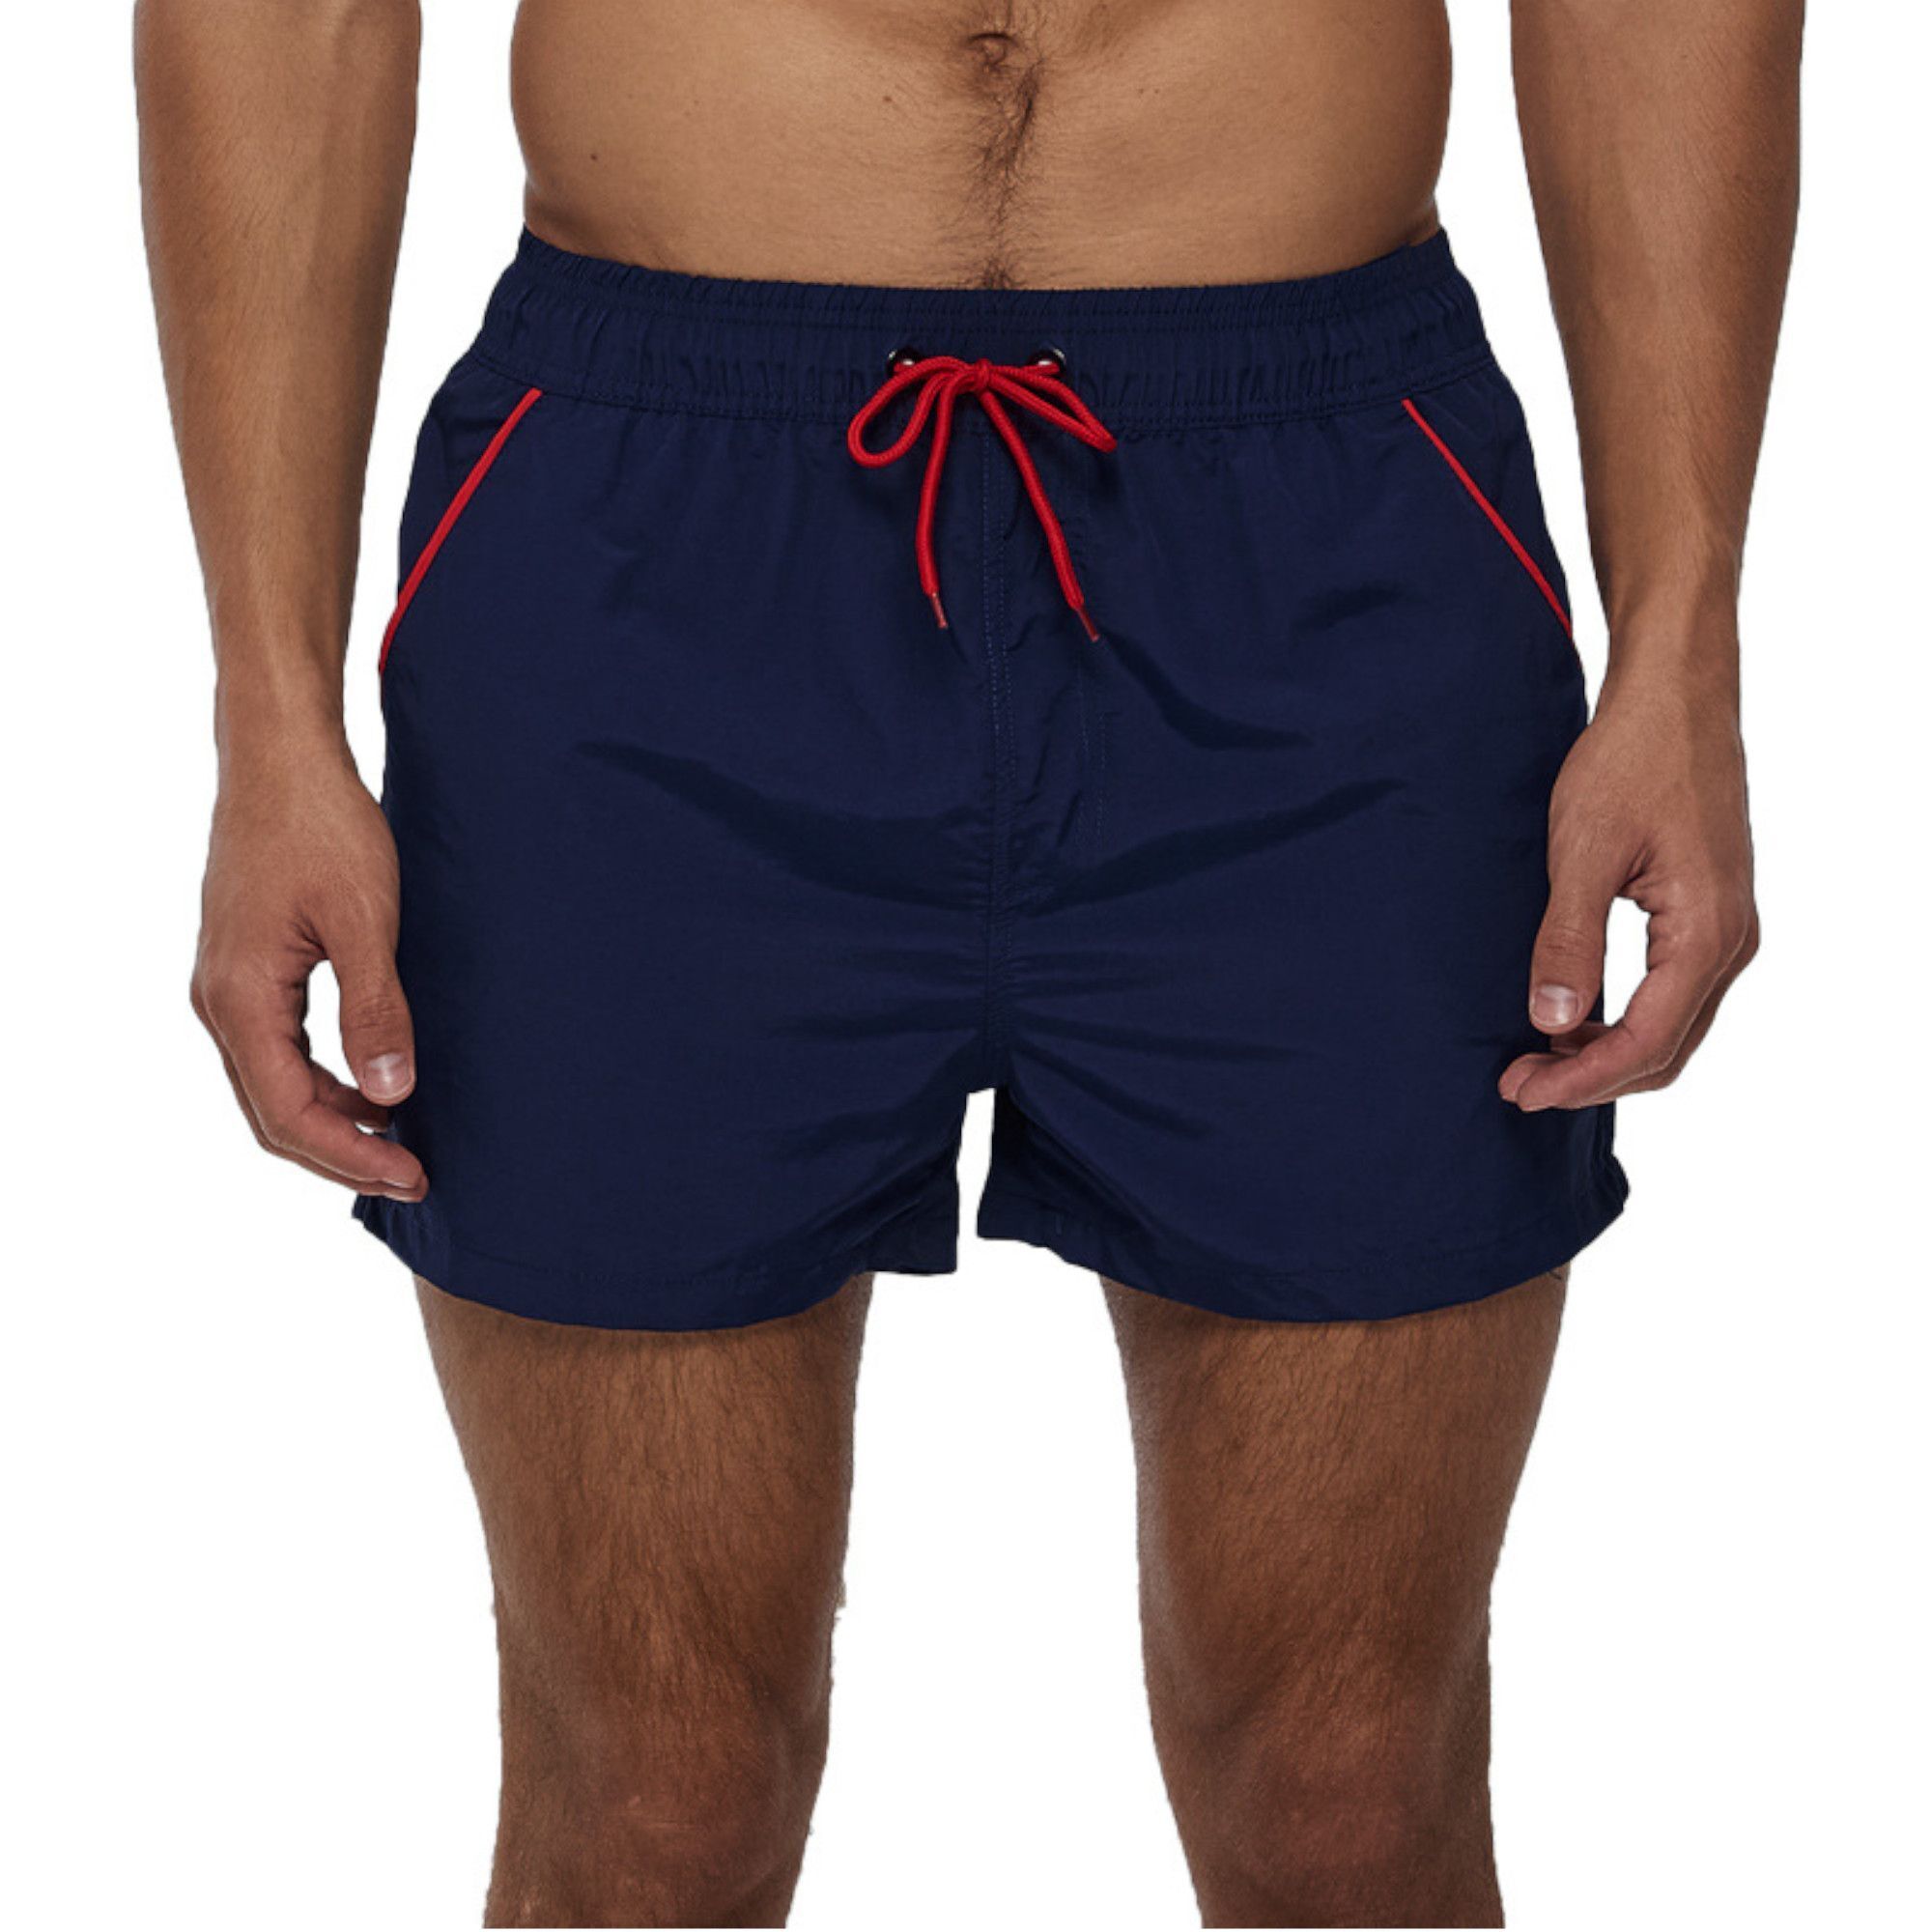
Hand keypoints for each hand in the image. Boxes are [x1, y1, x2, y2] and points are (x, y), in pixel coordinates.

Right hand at [191, 735, 426, 1197]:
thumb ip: (376, 1011)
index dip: (350, 1156)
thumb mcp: (364, 921)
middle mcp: (221, 1002)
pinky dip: (323, 1082)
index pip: (287, 1113)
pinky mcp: (249, 968)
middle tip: (413, 1176)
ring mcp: (230, 986)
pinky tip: (373, 1087)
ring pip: (274, 1085)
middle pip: (273, 1113)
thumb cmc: (323, 827)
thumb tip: (392, 1095)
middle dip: (342, 1154)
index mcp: (241, 999)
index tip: (411, 1174)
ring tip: (399, 1143)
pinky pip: (279, 1050)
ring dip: (334, 1122)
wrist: (282, 758)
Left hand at [1501, 667, 1758, 1110]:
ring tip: (1535, 1058)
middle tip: (1517, 1086)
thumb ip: (1569, 940)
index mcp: (1706, 932)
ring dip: (1606, 1053)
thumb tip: (1552, 1022)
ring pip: (1672, 1027)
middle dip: (1591, 1078)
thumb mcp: (1582, 850)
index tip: (1520, 1090)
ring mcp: (1726, 929)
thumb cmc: (1630, 760)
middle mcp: (1731, 941)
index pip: (1646, 1041)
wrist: (1675, 696)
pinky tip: (1571, 1017)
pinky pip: (1672, 994)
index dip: (1581, 1078)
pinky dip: (1624, 1020)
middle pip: (1666, 1049)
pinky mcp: (1708, 914)